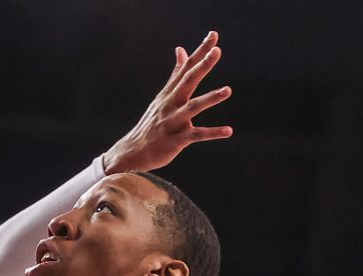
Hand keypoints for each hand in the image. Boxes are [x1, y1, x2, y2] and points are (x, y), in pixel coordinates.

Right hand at [102, 31, 233, 173]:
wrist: (134, 152)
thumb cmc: (152, 124)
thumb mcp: (163, 96)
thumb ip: (175, 73)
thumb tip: (181, 49)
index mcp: (169, 93)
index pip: (186, 67)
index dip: (200, 51)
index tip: (213, 36)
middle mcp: (171, 104)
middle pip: (188, 81)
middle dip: (202, 66)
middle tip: (216, 51)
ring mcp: (173, 121)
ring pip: (193, 107)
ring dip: (210, 98)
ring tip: (227, 90)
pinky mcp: (177, 139)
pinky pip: (197, 135)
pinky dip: (213, 133)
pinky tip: (229, 131)